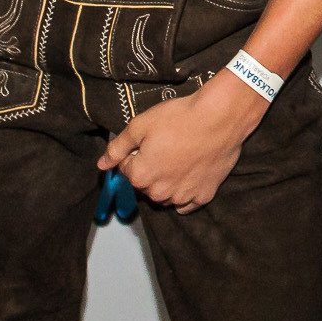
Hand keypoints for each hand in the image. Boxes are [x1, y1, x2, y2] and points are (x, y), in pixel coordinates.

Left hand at [99, 72, 265, 211]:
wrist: (220, 117)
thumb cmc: (180, 118)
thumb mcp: (140, 125)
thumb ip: (117, 148)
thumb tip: (101, 165)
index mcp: (141, 176)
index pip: (126, 170)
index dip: (135, 154)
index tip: (149, 141)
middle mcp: (159, 193)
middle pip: (146, 184)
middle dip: (150, 169)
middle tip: (166, 146)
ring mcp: (183, 196)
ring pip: (165, 196)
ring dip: (167, 182)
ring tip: (180, 157)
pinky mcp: (204, 195)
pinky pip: (188, 203)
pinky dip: (185, 193)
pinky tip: (190, 174)